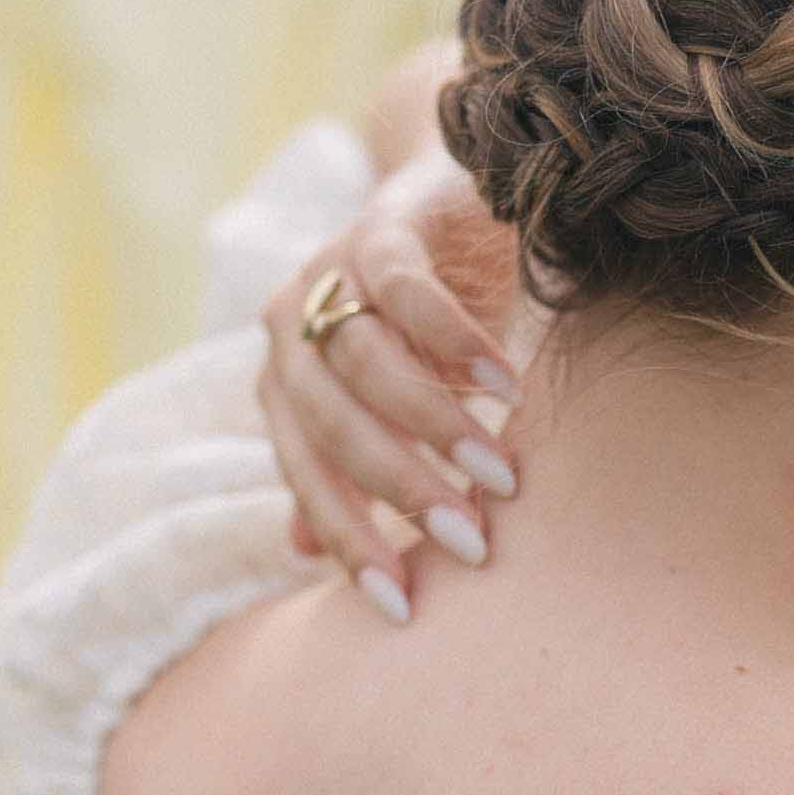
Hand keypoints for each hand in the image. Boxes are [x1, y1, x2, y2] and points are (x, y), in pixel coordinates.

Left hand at [256, 144, 522, 621]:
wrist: (445, 188)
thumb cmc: (423, 313)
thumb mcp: (390, 395)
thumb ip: (346, 460)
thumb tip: (298, 552)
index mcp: (286, 384)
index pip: (309, 478)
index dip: (352, 542)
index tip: (405, 606)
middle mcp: (290, 331)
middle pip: (334, 428)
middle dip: (405, 493)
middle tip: (474, 541)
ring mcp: (329, 272)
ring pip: (367, 365)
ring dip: (436, 426)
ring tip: (500, 473)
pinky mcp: (380, 226)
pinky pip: (407, 291)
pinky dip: (454, 342)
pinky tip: (507, 385)